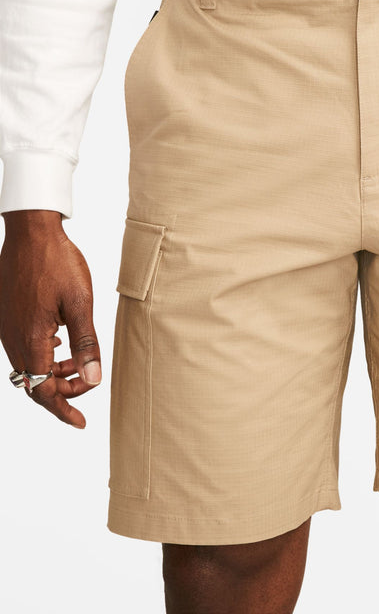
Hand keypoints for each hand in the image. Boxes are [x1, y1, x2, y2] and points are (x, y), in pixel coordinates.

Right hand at [0, 210, 101, 426]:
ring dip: (52, 373)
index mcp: (31, 339)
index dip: (63, 409)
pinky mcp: (8, 315)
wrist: (32, 232)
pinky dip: (43, 355)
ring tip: (78, 366)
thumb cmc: (58, 263)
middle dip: (60, 393)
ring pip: (28, 366)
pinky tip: (61, 343)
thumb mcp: (81, 304)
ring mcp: (7, 326)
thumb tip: (93, 379)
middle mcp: (13, 337)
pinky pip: (22, 347)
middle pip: (33, 383)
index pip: (44, 391)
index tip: (80, 422)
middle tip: (87, 389)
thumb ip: (86, 344)